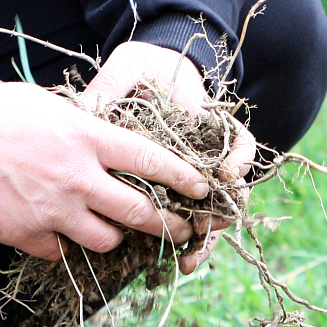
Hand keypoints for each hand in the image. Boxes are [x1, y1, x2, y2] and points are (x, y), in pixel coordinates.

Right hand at [0, 81, 211, 263]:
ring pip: (107, 241)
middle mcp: (77, 177)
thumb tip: (108, 141)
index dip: (182, 178)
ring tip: (104, 226)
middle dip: (169, 226)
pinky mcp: (31, 236)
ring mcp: (55, 211)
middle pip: (141, 213)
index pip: (150, 159)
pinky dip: (61, 245)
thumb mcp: (44, 105)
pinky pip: (62, 252)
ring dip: (112, 236)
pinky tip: (50, 230)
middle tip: (180, 230)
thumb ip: (81, 127)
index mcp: (84, 137)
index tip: (202, 190)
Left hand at [76, 40, 257, 274]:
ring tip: (189, 259)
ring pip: (216, 215)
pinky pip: (197, 224)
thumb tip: (87, 106)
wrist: (150, 72)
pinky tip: (182, 262)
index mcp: (207, 122)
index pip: (240, 142)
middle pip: (231, 191)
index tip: (225, 174)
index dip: (239, 159)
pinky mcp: (186, 194)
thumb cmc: (146, 64)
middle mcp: (211, 154)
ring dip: (207, 239)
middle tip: (205, 227)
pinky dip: (193, 245)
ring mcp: (200, 177)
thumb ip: (117, 83)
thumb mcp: (131, 63)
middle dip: (221, 212)